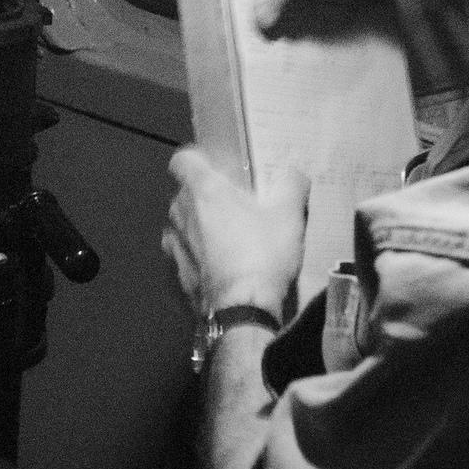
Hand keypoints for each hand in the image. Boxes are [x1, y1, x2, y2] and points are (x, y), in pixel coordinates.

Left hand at [162, 146, 308, 316]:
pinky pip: (184, 254)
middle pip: (185, 193)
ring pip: (182, 224)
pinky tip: (220, 266)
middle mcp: (182, 213)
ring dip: (199, 226)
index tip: (219, 171)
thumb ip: (291, 183)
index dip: (198, 161)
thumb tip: (292, 173)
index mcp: (204, 190)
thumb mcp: (289, 214)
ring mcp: (176, 245)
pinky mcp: (178, 274)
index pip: (182, 159)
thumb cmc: (263, 253)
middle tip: (236, 207)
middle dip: (206, 196)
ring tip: (228, 238)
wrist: (244, 310)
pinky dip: (197, 255)